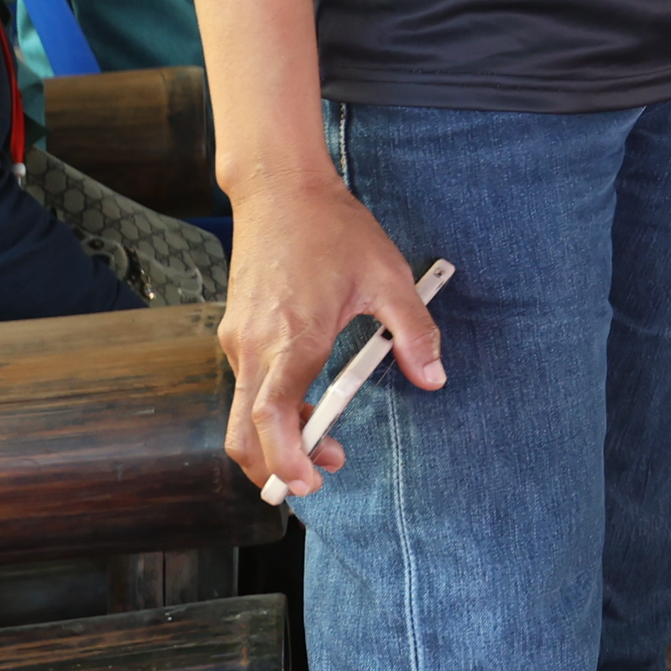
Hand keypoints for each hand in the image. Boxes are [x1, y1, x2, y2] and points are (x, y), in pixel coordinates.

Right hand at [218, 175, 444, 498]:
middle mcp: (254, 345)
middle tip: (321, 473)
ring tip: (324, 438)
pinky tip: (305, 398)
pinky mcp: (236, 330)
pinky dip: (269, 409)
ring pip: (242, 412)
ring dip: (277, 437)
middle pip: (242, 433)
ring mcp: (239, 338)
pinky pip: (246, 385)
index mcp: (292, 338)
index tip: (308, 482)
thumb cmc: (334, 229)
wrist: (279, 188)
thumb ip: (413, 332)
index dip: (285, 459)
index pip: (270, 419)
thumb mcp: (389, 277)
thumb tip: (434, 378)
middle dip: (276, 466)